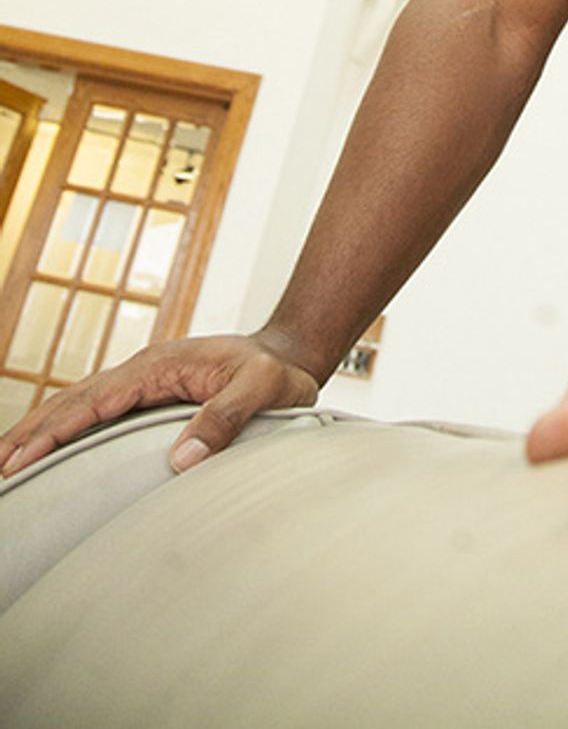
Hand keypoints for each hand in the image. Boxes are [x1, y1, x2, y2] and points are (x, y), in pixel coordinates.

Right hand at [0, 330, 318, 479]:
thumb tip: (182, 461)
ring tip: (8, 463)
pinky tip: (51, 451)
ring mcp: (143, 384)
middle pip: (73, 401)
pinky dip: (67, 429)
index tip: (20, 458)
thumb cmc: (276, 372)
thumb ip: (227, 418)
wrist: (288, 356)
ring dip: (42, 432)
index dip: (54, 431)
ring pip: (79, 406)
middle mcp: (143, 372)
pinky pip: (97, 414)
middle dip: (31, 434)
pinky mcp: (149, 398)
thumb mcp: (263, 389)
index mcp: (159, 366)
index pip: (94, 401)